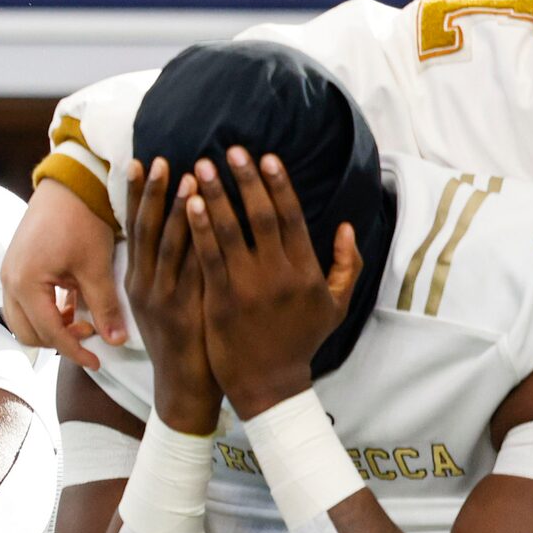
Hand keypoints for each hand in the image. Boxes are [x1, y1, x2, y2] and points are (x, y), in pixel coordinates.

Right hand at [0, 175, 123, 362]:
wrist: (70, 184)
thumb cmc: (82, 221)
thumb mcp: (96, 267)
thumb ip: (104, 307)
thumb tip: (115, 342)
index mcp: (25, 283)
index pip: (49, 332)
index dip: (75, 351)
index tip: (97, 362)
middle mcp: (9, 280)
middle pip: (27, 332)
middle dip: (57, 341)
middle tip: (90, 335)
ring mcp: (9, 272)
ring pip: (23, 319)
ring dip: (49, 327)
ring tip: (82, 320)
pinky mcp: (16, 266)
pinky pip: (24, 302)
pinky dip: (45, 311)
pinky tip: (71, 304)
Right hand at [125, 158, 220, 433]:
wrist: (184, 389)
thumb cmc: (183, 346)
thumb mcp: (164, 307)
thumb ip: (169, 273)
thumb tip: (183, 235)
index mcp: (137, 281)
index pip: (136, 229)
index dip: (138, 195)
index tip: (141, 163)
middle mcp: (143, 284)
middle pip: (146, 229)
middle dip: (154, 192)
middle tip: (161, 157)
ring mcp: (161, 297)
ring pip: (168, 243)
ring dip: (179, 208)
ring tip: (190, 174)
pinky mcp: (182, 309)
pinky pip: (190, 266)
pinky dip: (197, 238)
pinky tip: (208, 215)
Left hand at [190, 149, 361, 420]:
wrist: (269, 383)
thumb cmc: (300, 341)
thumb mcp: (336, 306)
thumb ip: (346, 264)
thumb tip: (347, 225)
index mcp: (306, 271)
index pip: (293, 217)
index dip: (279, 185)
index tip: (267, 157)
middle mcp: (279, 274)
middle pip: (261, 216)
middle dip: (245, 180)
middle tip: (230, 149)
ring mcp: (248, 286)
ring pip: (230, 231)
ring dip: (215, 195)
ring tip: (200, 166)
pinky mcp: (220, 298)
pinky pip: (206, 256)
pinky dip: (197, 228)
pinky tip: (186, 204)